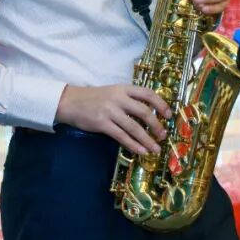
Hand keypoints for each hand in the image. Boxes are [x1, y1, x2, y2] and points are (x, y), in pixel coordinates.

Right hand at [55, 84, 171, 154]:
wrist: (70, 102)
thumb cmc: (94, 98)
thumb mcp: (113, 92)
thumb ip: (129, 99)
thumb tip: (149, 113)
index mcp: (124, 88)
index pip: (148, 94)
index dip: (161, 104)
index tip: (169, 114)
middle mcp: (119, 98)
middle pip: (144, 112)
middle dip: (156, 125)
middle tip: (163, 135)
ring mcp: (110, 111)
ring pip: (134, 127)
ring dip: (147, 139)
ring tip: (156, 149)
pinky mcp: (102, 124)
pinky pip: (121, 136)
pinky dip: (133, 145)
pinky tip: (141, 151)